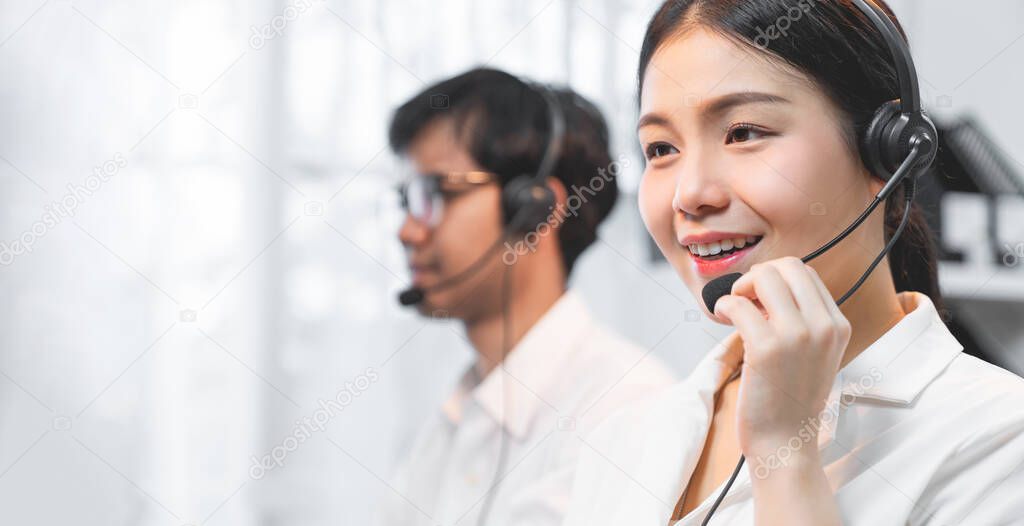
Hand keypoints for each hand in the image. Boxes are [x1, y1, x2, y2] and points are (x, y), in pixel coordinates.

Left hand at [713, 257, 851, 458]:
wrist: (786, 442)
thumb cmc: (791, 400)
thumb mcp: (815, 354)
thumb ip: (804, 320)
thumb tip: (770, 285)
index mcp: (838, 326)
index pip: (805, 273)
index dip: (776, 278)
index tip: (760, 299)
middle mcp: (823, 327)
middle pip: (787, 267)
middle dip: (758, 276)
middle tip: (745, 300)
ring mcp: (797, 336)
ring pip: (764, 277)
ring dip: (740, 288)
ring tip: (734, 310)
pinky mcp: (766, 349)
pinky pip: (737, 304)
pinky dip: (723, 306)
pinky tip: (723, 319)